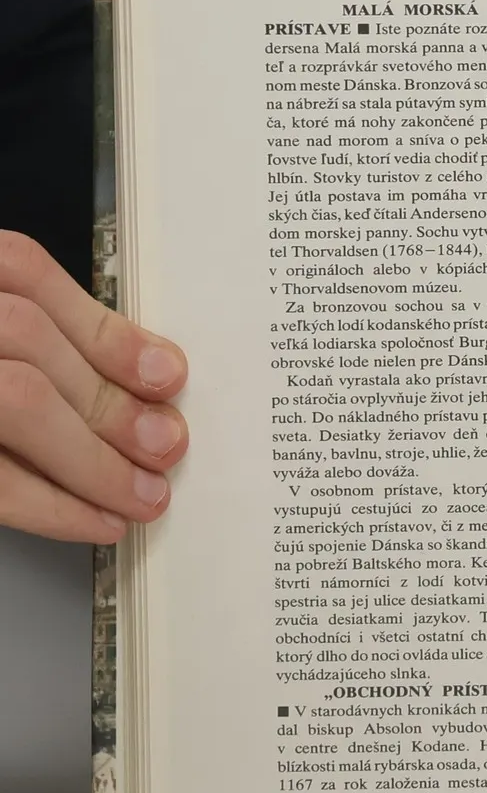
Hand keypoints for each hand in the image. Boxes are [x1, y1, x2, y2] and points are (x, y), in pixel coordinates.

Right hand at [0, 231, 188, 543]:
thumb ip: (22, 338)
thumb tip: (134, 378)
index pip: (17, 271)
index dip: (101, 327)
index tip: (164, 372)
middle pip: (24, 338)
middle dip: (108, 399)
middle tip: (164, 446)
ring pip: (15, 397)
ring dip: (92, 457)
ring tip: (139, 494)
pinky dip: (52, 504)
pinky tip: (92, 520)